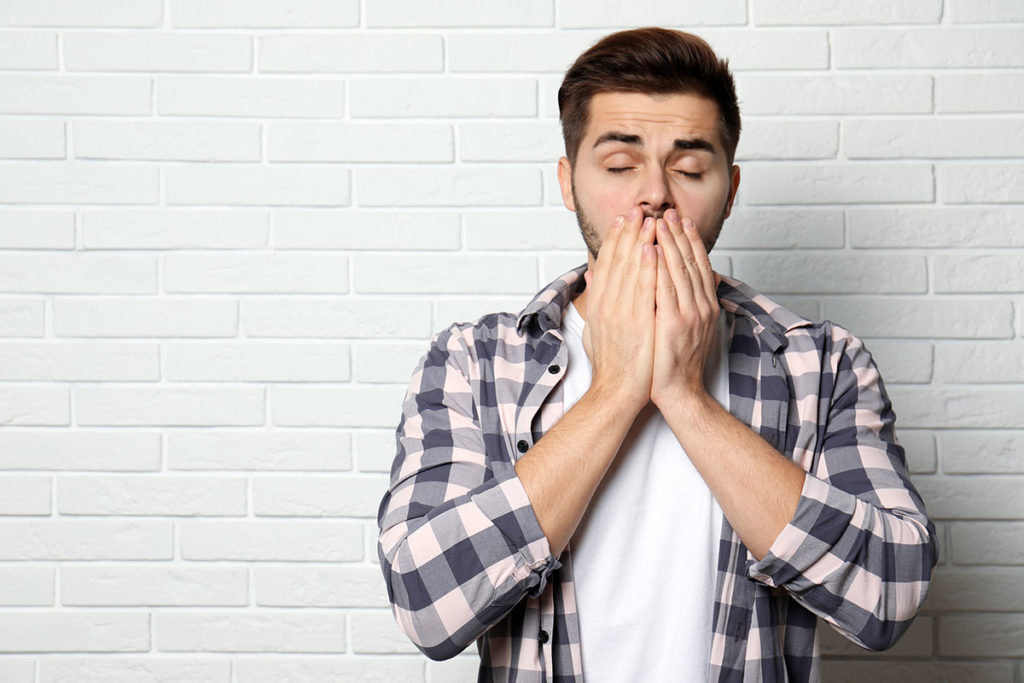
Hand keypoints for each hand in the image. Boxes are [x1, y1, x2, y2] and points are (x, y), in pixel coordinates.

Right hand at [582, 207, 656, 413]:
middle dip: (629, 233)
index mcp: (598, 304)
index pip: (607, 263)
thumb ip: (593, 300)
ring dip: (641, 242)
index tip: (623, 220)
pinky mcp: (638, 323)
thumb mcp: (595, 328)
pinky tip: (654, 249)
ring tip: (649, 220)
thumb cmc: (611, 363)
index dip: (615, 239)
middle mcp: (607, 305)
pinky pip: (645, 289)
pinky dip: (649, 267)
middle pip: (619, 261)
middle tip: (638, 209)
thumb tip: (590, 276)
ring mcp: (621, 313)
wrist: (617, 391)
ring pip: (632, 269)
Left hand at [650, 209, 720, 407]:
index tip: (681, 221)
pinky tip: (651, 250)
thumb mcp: (688, 328)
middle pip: (690, 262)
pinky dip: (659, 268)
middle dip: (678, 234)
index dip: (690, 241)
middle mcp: (702, 306)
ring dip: (668, 243)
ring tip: (658, 222)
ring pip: (679, 270)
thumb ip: (685, 303)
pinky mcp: (674, 324)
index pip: (698, 265)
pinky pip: (665, 289)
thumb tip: (682, 284)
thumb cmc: (676, 362)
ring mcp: (690, 314)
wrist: (680, 393)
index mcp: (705, 306)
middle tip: (668, 212)